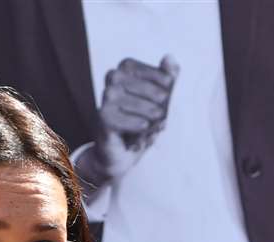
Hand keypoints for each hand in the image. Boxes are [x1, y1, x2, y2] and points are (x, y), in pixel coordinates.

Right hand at [84, 55, 178, 184]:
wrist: (123, 151)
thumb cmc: (143, 121)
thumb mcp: (161, 100)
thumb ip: (168, 78)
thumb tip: (170, 58)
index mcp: (127, 67)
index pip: (155, 73)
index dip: (165, 89)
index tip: (167, 99)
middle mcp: (113, 76)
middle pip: (150, 91)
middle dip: (161, 108)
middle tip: (162, 118)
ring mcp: (106, 95)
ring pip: (141, 106)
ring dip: (152, 120)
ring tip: (153, 128)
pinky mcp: (103, 115)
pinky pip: (131, 121)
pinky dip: (140, 129)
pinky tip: (141, 132)